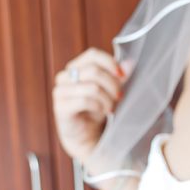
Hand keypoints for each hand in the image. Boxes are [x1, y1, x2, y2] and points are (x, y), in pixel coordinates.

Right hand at [52, 47, 130, 163]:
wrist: (86, 134)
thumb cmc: (97, 109)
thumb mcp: (110, 90)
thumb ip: (118, 76)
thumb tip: (129, 63)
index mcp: (76, 67)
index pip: (92, 55)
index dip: (110, 63)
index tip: (122, 75)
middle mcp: (64, 77)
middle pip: (94, 71)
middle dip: (112, 85)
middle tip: (119, 97)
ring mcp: (60, 91)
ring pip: (92, 87)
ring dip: (107, 98)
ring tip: (111, 107)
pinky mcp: (60, 107)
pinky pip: (84, 100)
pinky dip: (98, 106)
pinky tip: (101, 111)